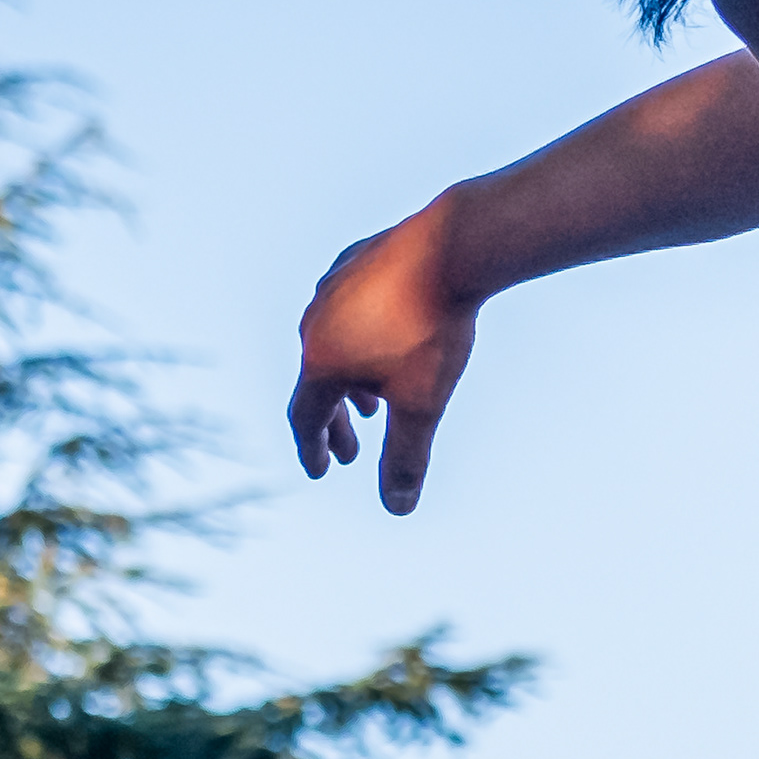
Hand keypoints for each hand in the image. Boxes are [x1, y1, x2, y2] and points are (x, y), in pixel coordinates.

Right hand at [292, 206, 480, 514]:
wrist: (452, 249)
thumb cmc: (434, 331)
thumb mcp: (422, 404)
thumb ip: (406, 457)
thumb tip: (397, 509)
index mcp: (320, 361)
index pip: (305, 417)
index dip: (313, 449)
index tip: (321, 471)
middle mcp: (313, 322)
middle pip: (317, 382)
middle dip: (335, 423)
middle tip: (351, 455)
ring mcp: (331, 287)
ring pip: (332, 343)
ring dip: (348, 382)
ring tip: (371, 406)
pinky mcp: (355, 261)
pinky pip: (349, 309)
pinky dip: (360, 340)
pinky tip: (382, 343)